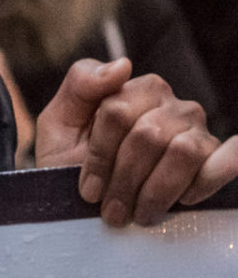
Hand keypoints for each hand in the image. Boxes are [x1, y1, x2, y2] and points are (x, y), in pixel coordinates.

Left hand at [35, 58, 237, 225]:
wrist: (82, 196)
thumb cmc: (70, 157)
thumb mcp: (58, 121)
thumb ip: (81, 83)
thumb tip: (123, 65)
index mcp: (132, 89)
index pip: (117, 113)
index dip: (100, 157)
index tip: (89, 190)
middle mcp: (169, 104)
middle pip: (148, 135)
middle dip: (125, 179)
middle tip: (112, 211)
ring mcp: (195, 129)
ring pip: (182, 151)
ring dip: (157, 190)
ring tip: (138, 214)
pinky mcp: (215, 157)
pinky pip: (228, 159)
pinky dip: (208, 180)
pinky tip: (184, 199)